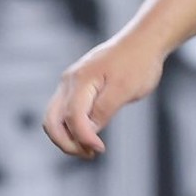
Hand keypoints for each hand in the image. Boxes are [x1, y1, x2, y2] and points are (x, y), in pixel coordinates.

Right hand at [43, 33, 164, 158]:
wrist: (143, 41)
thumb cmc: (138, 62)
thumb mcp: (126, 88)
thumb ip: (104, 109)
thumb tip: (88, 131)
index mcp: (80, 80)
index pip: (72, 117)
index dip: (83, 138)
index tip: (100, 149)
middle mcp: (69, 81)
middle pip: (52, 121)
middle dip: (66, 143)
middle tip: (89, 154)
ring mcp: (71, 83)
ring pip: (56, 118)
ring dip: (68, 137)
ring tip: (91, 150)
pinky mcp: (78, 86)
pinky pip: (66, 111)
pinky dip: (72, 128)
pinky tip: (90, 136)